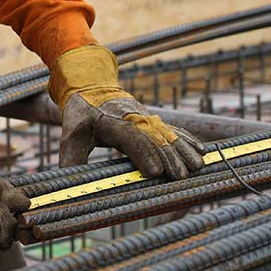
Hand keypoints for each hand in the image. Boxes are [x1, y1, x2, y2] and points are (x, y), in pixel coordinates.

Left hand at [49, 45, 204, 178]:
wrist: (93, 87)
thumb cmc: (82, 114)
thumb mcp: (71, 134)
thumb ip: (71, 158)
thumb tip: (68, 182)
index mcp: (113, 121)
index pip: (131, 138)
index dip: (144, 154)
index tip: (155, 172)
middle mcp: (134, 118)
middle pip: (155, 138)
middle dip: (169, 157)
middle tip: (180, 177)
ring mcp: (147, 118)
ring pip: (169, 134)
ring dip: (184, 150)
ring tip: (197, 167)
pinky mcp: (154, 121)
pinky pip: (174, 130)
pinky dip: (188, 140)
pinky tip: (202, 150)